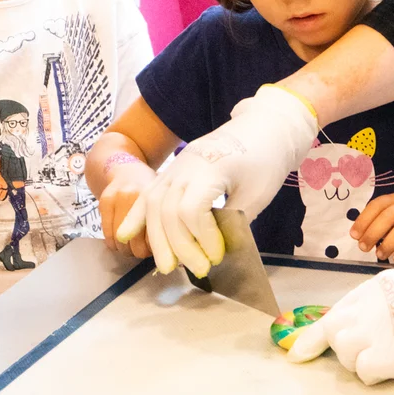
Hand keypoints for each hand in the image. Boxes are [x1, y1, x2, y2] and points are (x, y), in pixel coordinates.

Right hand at [97, 155, 155, 257]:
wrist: (127, 169)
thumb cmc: (150, 191)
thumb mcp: (163, 201)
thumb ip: (164, 221)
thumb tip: (169, 248)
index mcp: (154, 197)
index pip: (154, 235)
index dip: (157, 248)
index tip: (159, 249)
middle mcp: (135, 195)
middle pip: (135, 241)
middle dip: (140, 252)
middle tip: (144, 250)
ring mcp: (117, 197)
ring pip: (119, 241)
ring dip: (126, 250)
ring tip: (132, 246)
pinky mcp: (104, 202)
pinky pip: (106, 235)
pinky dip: (113, 244)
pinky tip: (120, 241)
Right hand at [116, 85, 316, 276]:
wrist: (265, 125)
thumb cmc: (267, 159)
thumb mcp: (258, 193)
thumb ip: (234, 222)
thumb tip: (214, 251)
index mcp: (211, 168)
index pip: (191, 210)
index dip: (202, 238)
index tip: (217, 255)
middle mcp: (186, 165)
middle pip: (167, 210)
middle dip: (179, 246)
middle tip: (198, 269)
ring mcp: (176, 165)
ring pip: (153, 204)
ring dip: (157, 238)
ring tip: (167, 266)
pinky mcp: (173, 169)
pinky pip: (148, 193)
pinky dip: (137, 216)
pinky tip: (126, 235)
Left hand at [287, 260, 393, 383]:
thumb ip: (377, 308)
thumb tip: (356, 329)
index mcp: (372, 289)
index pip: (333, 313)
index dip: (315, 336)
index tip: (299, 352)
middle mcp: (366, 306)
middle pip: (332, 332)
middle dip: (338, 347)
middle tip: (360, 354)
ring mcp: (373, 330)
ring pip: (345, 354)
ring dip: (361, 360)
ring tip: (390, 355)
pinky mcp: (384, 355)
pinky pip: (363, 371)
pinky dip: (376, 373)